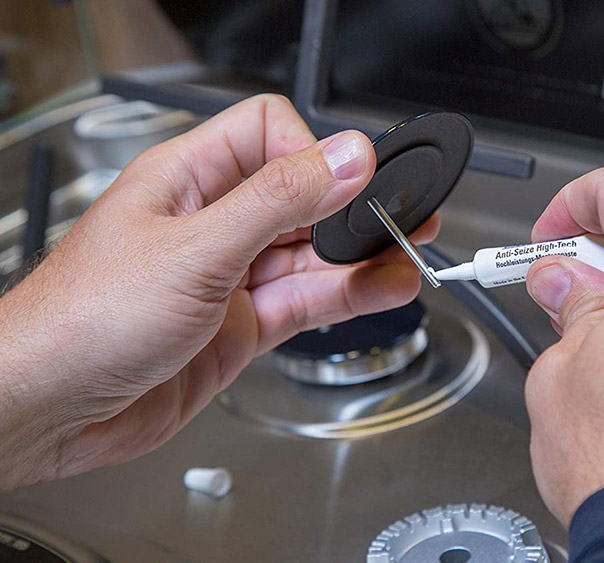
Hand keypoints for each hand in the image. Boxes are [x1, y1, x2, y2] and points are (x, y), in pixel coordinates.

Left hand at [0, 94, 437, 489]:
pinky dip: (348, 296)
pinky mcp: (241, 326)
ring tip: (408, 255)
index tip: (355, 180)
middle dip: (352, 208)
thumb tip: (344, 158)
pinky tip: (381, 287)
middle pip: (302, 198)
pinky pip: (306, 301)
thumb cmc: (82, 321)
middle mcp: (212, 223)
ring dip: (361, 257)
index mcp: (188, 180)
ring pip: (311, 255)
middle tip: (404, 214)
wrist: (50, 408)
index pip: (269, 133)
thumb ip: (277, 202)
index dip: (314, 152)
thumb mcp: (195, 250)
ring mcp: (229, 277)